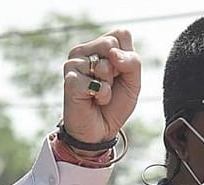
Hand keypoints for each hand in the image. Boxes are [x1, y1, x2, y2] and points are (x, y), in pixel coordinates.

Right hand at [62, 30, 140, 147]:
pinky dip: (102, 96)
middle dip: (118, 70)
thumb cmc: (115, 104)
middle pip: (111, 44)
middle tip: (108, 84)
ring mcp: (73, 64)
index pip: (121, 34)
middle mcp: (83, 51)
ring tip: (98, 93)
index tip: (119, 73)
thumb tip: (112, 53)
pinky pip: (96, 83)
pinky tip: (92, 100)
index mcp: (98, 47)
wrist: (99, 131)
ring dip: (109, 85)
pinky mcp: (70, 80)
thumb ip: (132, 62)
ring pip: (104, 64)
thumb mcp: (134, 82)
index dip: (127, 57)